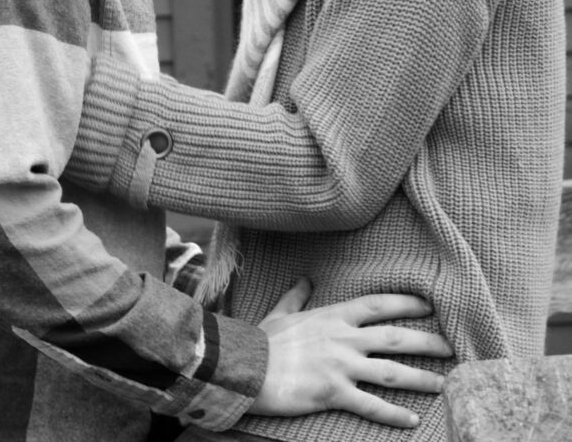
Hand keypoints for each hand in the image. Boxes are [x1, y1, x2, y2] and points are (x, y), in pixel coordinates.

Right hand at [249, 278, 452, 427]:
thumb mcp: (281, 311)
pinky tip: (413, 420)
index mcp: (334, 315)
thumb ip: (297, 295)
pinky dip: (394, 414)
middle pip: (396, 337)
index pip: (379, 304)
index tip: (430, 304)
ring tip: (445, 384)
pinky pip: (371, 405)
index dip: (407, 303)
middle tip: (453, 347)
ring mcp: (341, 366)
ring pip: (392, 372)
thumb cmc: (263, 340)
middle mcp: (343, 338)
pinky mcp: (333, 393)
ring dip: (422, 378)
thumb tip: (305, 279)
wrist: (246, 366)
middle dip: (427, 342)